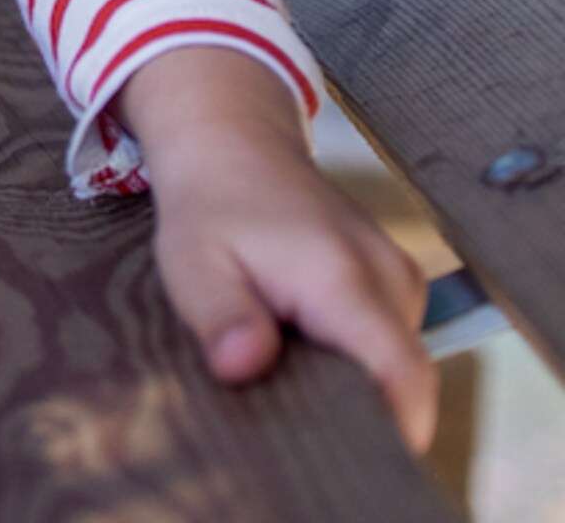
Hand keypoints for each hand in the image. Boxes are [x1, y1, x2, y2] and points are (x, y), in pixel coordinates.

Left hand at [117, 47, 434, 451]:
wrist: (231, 140)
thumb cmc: (207, 204)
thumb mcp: (190, 262)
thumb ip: (220, 315)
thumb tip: (244, 366)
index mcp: (342, 277)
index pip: (403, 376)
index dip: (392, 429)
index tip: (350, 453)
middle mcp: (386, 275)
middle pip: (402, 380)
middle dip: (359, 411)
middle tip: (290, 404)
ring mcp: (397, 274)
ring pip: (394, 362)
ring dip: (349, 377)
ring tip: (284, 356)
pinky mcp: (394, 278)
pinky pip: (386, 339)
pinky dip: (350, 352)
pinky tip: (300, 337)